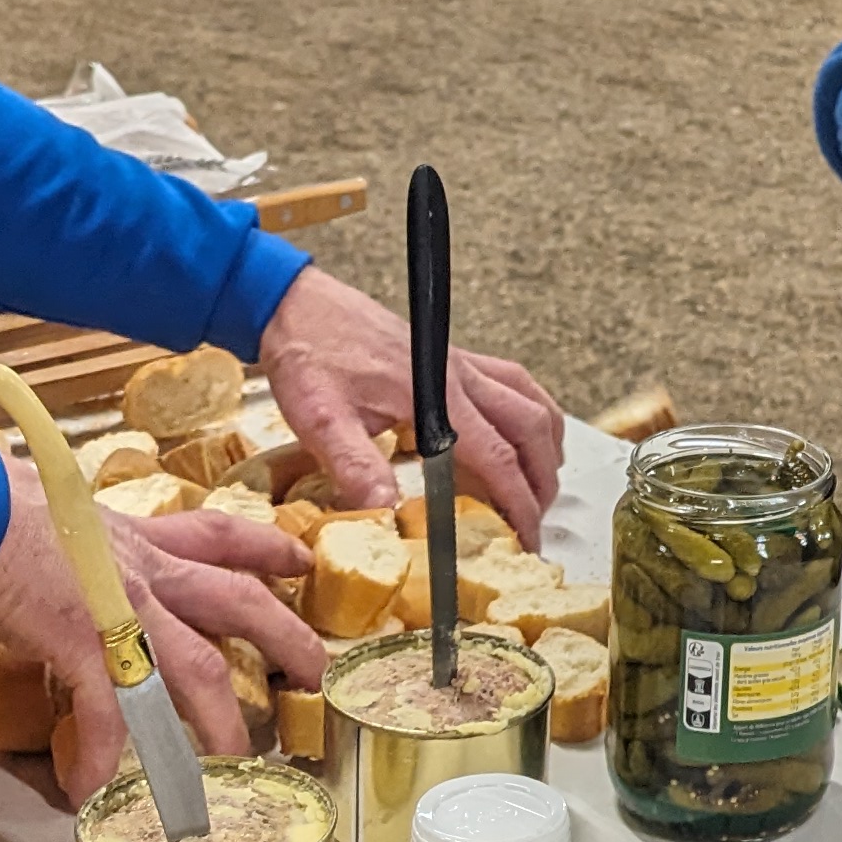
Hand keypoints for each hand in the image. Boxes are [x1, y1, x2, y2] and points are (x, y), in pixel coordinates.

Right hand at [0, 468, 319, 804]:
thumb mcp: (48, 514)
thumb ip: (67, 547)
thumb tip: (44, 560)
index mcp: (134, 537)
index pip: (217, 535)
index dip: (264, 547)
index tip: (298, 560)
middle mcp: (142, 569)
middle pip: (239, 601)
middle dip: (286, 637)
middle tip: (318, 673)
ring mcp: (121, 606)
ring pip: (200, 671)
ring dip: (221, 725)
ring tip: (235, 767)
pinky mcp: (83, 641)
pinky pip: (108, 713)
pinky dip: (103, 756)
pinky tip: (92, 791)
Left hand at [261, 265, 563, 539]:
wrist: (296, 304)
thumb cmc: (308, 355)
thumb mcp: (319, 418)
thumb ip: (354, 465)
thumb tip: (386, 511)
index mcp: (433, 394)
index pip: (497, 456)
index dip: (519, 502)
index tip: (528, 537)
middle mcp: (457, 375)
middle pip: (530, 427)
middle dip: (542, 480)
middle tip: (535, 522)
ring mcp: (458, 362)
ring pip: (531, 400)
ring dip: (545, 445)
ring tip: (538, 484)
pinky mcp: (450, 356)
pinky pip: (512, 382)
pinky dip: (530, 412)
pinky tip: (518, 432)